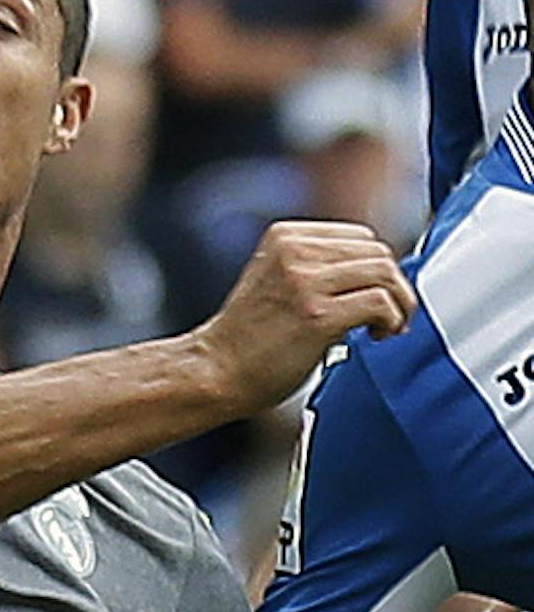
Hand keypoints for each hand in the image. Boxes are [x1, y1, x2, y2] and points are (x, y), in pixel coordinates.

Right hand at [193, 221, 414, 418]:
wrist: (212, 375)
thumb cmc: (246, 343)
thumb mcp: (278, 283)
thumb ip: (316, 268)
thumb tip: (377, 275)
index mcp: (285, 236)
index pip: (359, 237)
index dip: (375, 270)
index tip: (374, 298)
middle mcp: (295, 251)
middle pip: (377, 252)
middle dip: (393, 286)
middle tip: (389, 318)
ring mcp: (305, 282)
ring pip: (384, 273)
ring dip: (398, 302)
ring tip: (387, 328)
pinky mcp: (317, 315)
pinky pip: (380, 303)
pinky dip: (391, 320)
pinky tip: (378, 337)